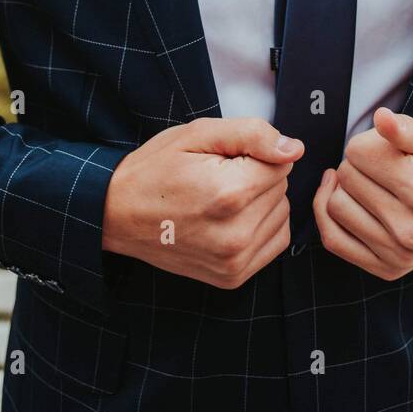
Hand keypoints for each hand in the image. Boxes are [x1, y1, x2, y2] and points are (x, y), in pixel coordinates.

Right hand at [102, 118, 303, 287]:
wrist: (118, 214)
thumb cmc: (156, 170)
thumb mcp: (198, 134)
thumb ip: (252, 134)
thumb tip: (294, 149)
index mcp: (229, 193)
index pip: (281, 163)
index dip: (254, 154)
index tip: (223, 160)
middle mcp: (236, 233)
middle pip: (282, 188)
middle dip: (257, 176)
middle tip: (215, 178)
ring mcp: (234, 260)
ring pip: (282, 213)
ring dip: (260, 202)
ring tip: (219, 200)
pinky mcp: (233, 276)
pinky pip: (276, 240)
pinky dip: (261, 225)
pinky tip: (231, 219)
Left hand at [312, 107, 412, 280]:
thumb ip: (405, 128)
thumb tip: (380, 117)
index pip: (358, 153)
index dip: (366, 143)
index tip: (384, 148)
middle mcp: (410, 229)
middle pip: (346, 179)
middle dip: (356, 165)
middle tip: (380, 168)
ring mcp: (398, 254)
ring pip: (335, 207)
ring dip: (344, 190)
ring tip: (369, 185)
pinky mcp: (387, 269)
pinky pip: (334, 240)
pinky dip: (328, 217)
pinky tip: (342, 200)